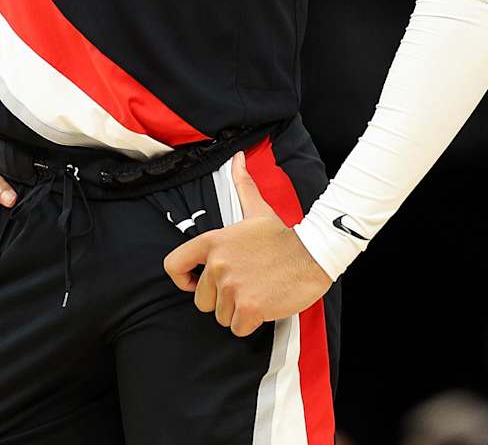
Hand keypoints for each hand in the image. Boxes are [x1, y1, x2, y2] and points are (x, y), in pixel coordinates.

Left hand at [162, 151, 330, 336]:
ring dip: (238, 310)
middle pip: (202, 300)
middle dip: (222, 298)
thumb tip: (237, 159)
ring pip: (221, 315)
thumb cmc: (283, 235)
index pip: (173, 265)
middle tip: (246, 284)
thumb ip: (242, 185)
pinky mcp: (249, 307)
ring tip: (258, 291)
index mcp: (214, 242)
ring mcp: (233, 287)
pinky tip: (265, 304)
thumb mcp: (258, 210)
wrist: (314, 253)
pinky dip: (251, 322)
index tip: (195, 282)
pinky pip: (237, 327)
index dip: (182, 279)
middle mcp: (218, 265)